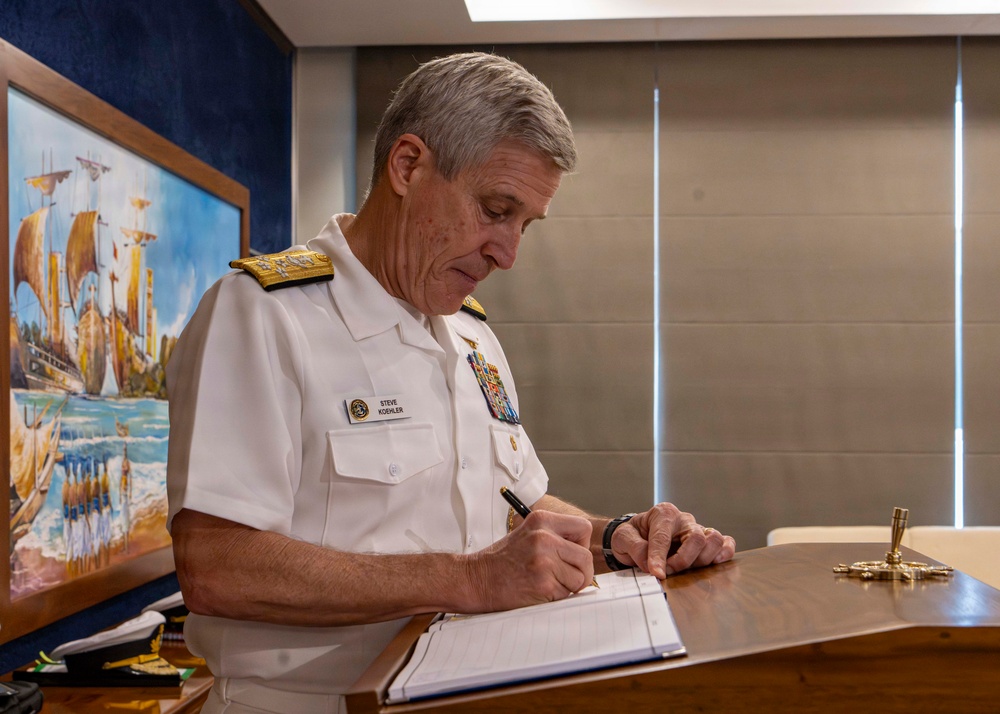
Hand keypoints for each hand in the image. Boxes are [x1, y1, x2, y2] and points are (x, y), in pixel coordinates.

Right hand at [463, 510, 593, 611]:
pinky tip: (537, 591)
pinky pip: (566, 594)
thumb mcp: (527, 535)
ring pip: (580, 578)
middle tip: (562, 578)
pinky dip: (556, 597)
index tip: (570, 555)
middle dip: (580, 572)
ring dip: (568, 587)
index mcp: (541, 520)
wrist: (475, 579)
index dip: (581, 545)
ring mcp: (543, 560)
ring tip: (545, 583)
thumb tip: (584, 552)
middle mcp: (544, 537)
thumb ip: (554, 537)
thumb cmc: (502, 561)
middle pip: (585, 557)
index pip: (583, 527)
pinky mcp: (543, 583)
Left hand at [610, 503, 735, 578]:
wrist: (637, 536)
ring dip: (702, 560)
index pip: (663, 537)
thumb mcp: (622, 538)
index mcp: (662, 514)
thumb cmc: (632, 535)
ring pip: (714, 540)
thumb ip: (634, 547)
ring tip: (686, 569)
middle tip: (668, 573)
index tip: (657, 574)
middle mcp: (683, 519)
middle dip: (683, 560)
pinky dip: (724, 553)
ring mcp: (698, 529)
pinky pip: (725, 543)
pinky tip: (714, 563)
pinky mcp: (707, 540)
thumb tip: (650, 564)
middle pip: (696, 538)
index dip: (659, 558)